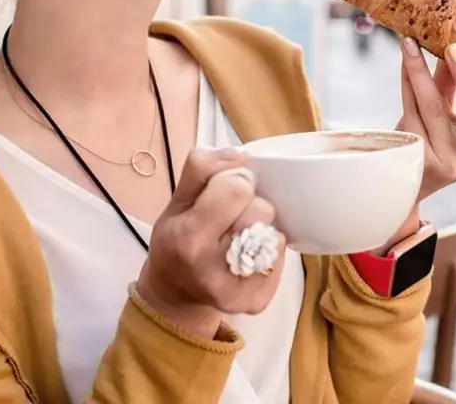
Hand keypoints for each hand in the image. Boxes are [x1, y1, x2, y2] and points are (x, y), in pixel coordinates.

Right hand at [136, 147, 285, 337]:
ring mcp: (235, 290)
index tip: (223, 191)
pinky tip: (249, 255)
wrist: (174, 295)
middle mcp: (210, 268)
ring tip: (241, 235)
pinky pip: (281, 257)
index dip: (234, 181)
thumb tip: (240, 154)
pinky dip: (269, 251)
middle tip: (231, 217)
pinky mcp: (255, 303)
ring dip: (262, 228)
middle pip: (262, 210)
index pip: (237, 188)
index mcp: (188, 236)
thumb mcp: (176, 200)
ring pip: (276, 234)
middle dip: (250, 205)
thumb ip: (201, 168)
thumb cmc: (175, 240)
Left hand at [398, 37, 455, 200]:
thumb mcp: (447, 115)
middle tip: (453, 48)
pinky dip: (407, 82)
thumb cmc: (429, 138)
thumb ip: (451, 84)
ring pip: (436, 109)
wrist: (401, 178)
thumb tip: (452, 42)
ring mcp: (446, 162)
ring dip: (422, 71)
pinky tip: (404, 62)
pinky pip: (411, 111)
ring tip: (412, 44)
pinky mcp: (417, 158)